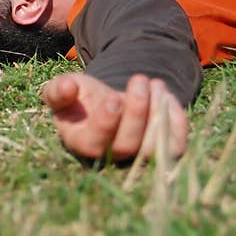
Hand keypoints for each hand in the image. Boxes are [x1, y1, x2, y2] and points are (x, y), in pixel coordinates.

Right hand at [40, 72, 187, 161]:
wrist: (103, 104)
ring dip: (158, 112)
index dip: (105, 124)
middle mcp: (109, 155)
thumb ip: (58, 90)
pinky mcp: (160, 151)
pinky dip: (176, 120)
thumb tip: (67, 87)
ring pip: (153, 147)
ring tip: (155, 83)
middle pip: (127, 146)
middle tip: (139, 78)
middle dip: (136, 111)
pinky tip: (165, 94)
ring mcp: (136, 156)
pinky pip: (175, 145)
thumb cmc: (78, 99)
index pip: (93, 144)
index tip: (113, 98)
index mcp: (80, 142)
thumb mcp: (62, 90)